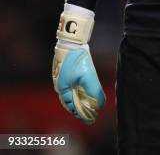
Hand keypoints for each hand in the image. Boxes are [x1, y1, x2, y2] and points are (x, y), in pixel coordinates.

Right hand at [52, 4, 105, 122]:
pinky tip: (84, 89)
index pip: (72, 107)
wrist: (72, 41)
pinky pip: (71, 85)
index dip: (82, 114)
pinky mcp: (64, 70)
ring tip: (89, 104)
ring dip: (80, 99)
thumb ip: (94, 92)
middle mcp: (60, 85)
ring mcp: (61, 77)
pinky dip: (78, 90)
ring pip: (71, 93)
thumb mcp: (88, 76)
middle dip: (81, 108)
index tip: (92, 119)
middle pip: (71, 101)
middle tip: (92, 113)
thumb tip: (100, 104)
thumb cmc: (78, 59)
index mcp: (63, 89)